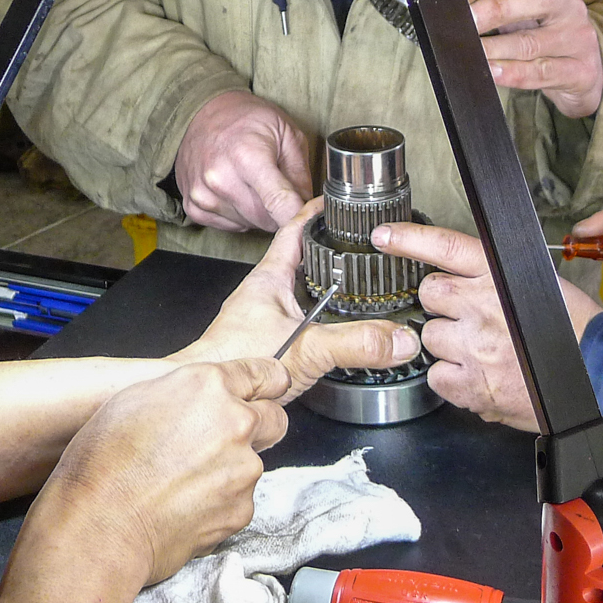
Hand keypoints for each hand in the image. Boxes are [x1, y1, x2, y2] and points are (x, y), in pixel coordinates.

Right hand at [38, 358, 289, 584]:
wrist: (100, 525)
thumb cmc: (103, 461)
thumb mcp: (135, 398)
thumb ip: (182, 391)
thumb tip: (198, 399)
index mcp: (208, 386)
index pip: (266, 374)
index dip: (265, 384)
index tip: (265, 392)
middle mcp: (236, 422)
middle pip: (274, 418)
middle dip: (257, 426)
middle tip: (220, 441)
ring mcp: (244, 469)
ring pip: (253, 463)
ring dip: (231, 469)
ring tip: (184, 483)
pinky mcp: (241, 509)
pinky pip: (239, 500)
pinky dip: (220, 503)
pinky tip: (184, 507)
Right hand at [173, 90, 312, 231]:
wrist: (203, 112)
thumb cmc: (247, 120)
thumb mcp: (287, 134)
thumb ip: (301, 175)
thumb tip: (309, 210)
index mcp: (247, 156)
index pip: (279, 204)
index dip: (299, 216)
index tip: (309, 219)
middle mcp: (220, 178)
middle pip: (266, 220)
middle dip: (279, 211)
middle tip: (278, 188)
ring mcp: (202, 194)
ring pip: (248, 224)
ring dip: (257, 212)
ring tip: (252, 183)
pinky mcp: (192, 206)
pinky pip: (228, 226)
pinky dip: (238, 214)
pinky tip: (236, 190)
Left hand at [176, 201, 420, 395]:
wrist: (205, 401)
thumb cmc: (232, 363)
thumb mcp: (306, 347)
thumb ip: (355, 343)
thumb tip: (397, 338)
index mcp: (269, 279)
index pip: (295, 229)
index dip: (317, 212)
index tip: (336, 201)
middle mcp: (264, 295)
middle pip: (302, 260)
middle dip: (330, 252)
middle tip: (356, 244)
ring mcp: (262, 319)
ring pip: (301, 294)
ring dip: (326, 290)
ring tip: (354, 287)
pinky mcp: (264, 344)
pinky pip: (298, 322)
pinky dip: (318, 321)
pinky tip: (332, 334)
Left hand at [370, 221, 602, 432]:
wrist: (599, 376)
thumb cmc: (575, 332)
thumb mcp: (539, 286)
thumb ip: (496, 282)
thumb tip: (464, 280)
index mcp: (500, 276)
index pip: (444, 247)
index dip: (409, 240)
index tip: (384, 237)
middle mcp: (482, 307)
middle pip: (430, 295)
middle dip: (444, 307)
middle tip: (470, 321)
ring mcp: (473, 346)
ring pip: (431, 337)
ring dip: (448, 345)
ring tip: (480, 353)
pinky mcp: (471, 385)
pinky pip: (437, 376)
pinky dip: (452, 379)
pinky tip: (476, 377)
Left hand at [450, 0, 602, 118]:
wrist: (586, 74)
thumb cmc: (546, 37)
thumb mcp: (526, 14)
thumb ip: (496, 7)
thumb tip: (452, 10)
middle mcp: (569, 6)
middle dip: (493, 8)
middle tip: (463, 21)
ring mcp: (578, 38)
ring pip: (532, 41)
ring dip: (496, 48)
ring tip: (470, 52)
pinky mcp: (581, 71)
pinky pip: (542, 72)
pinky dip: (513, 73)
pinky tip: (492, 73)